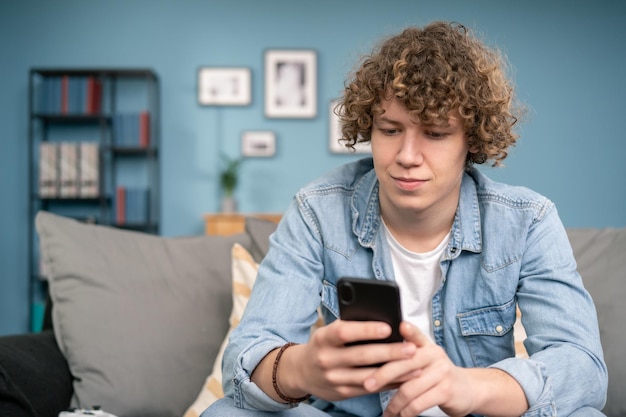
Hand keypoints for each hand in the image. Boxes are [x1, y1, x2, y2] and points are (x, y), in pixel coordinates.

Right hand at [283, 319, 416, 401]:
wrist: (301, 371)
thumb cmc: (324, 344)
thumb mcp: (328, 332)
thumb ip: (350, 325)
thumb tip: (382, 318)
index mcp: (324, 338)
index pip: (345, 333)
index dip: (366, 330)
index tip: (388, 327)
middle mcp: (327, 359)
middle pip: (362, 356)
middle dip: (389, 352)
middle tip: (411, 348)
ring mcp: (334, 378)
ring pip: (369, 376)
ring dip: (395, 371)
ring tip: (415, 364)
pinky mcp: (342, 393)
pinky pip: (370, 389)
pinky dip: (389, 383)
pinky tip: (405, 377)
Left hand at [363, 322, 473, 416]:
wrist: (467, 390)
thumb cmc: (436, 375)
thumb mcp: (424, 361)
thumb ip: (405, 358)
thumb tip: (374, 359)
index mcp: (426, 345)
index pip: (416, 335)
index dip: (410, 330)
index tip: (400, 326)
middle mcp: (435, 355)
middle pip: (405, 363)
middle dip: (382, 375)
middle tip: (367, 385)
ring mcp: (442, 373)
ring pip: (409, 388)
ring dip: (394, 404)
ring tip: (386, 412)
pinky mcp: (446, 391)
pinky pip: (418, 403)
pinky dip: (405, 412)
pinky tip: (399, 416)